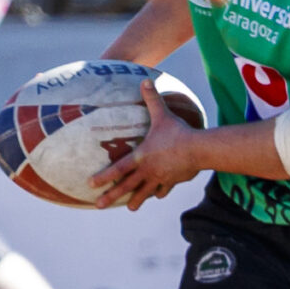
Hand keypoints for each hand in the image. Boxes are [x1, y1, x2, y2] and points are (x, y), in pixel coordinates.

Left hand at [92, 83, 205, 209]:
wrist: (198, 150)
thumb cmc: (177, 132)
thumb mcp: (162, 115)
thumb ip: (151, 99)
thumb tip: (145, 80)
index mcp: (140, 157)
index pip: (117, 170)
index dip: (103, 177)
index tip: (90, 184)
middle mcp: (147, 171)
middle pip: (125, 187)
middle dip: (111, 197)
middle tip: (99, 205)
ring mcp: (159, 179)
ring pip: (144, 193)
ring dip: (135, 200)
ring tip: (130, 208)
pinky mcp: (172, 182)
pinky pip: (163, 190)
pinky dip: (159, 193)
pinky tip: (158, 195)